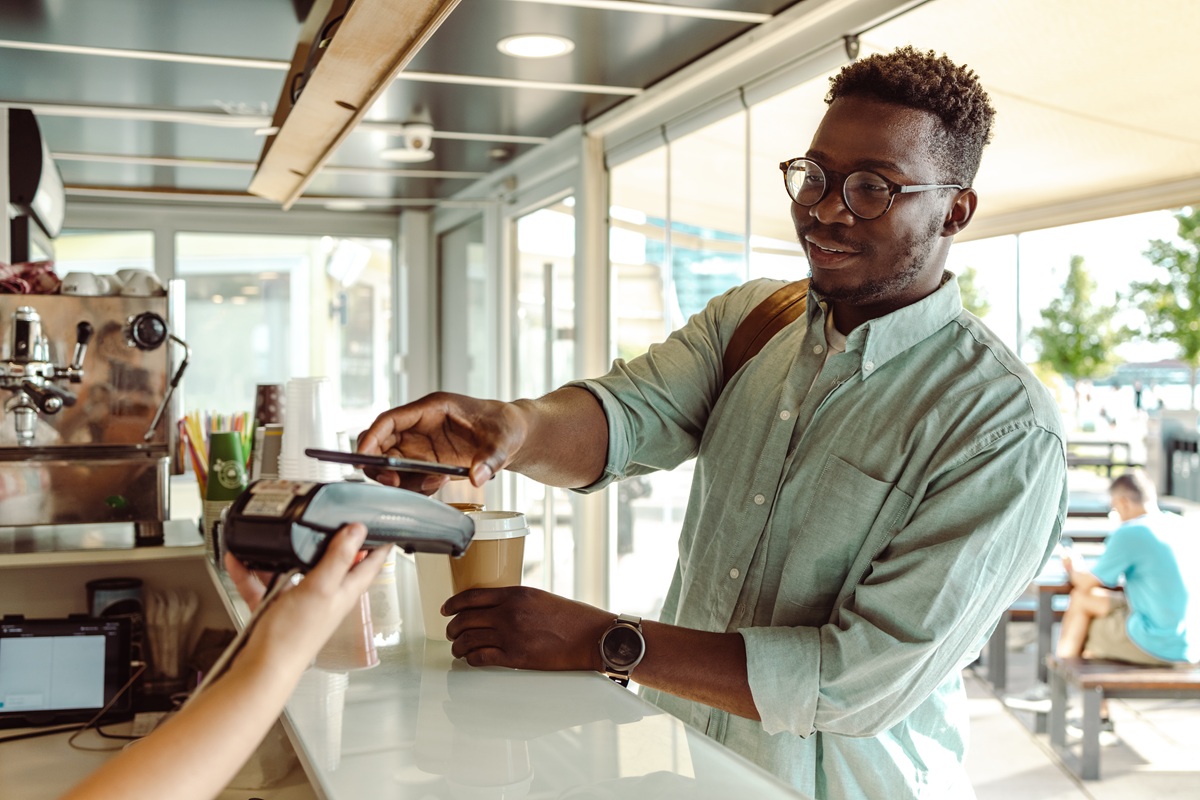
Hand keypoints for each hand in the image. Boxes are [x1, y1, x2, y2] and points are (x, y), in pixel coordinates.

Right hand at [228, 524, 390, 666]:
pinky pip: (264, 585)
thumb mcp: (320, 588)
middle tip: (326, 520)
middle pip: (333, 563)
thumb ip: (338, 558)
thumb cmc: (294, 638)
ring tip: (275, 537)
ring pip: (294, 570)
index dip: (379, 545)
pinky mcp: (276, 609)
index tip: (382, 527)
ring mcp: (300, 603)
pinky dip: (251, 573)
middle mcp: (325, 597)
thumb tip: (357, 531)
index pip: (370, 565)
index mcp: (343, 592)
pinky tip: (240, 561)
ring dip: (283, 554)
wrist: (261, 669)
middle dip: (328, 542)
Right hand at [356, 391, 526, 493]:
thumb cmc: (506, 426)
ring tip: (435, 483)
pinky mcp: (427, 461)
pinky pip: (407, 477)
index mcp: (432, 409)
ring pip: (391, 464)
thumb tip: (477, 476)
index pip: (389, 421)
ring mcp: (422, 445)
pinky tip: (439, 484)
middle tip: (395, 484)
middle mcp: (420, 426)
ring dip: (402, 480)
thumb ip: (490, 458)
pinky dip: (415, 486)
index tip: (361, 459)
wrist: (514, 437)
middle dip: (380, 466)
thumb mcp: (503, 440)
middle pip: (380, 444)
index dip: (371, 439)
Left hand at [443, 586, 611, 671]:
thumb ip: (515, 602)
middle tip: (450, 633)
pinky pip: (481, 657)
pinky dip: (471, 659)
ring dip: (458, 646)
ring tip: (458, 649)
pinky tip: (471, 660)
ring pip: (469, 639)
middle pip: (465, 619)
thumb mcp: (539, 598)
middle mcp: (509, 612)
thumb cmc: (571, 618)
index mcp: (515, 594)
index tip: (445, 610)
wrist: (591, 636)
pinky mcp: (516, 656)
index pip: (472, 597)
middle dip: (452, 628)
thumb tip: (494, 611)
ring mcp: (511, 635)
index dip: (453, 604)